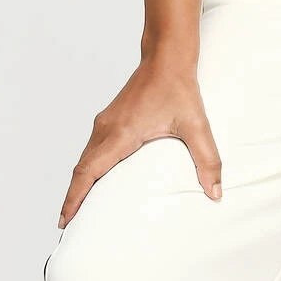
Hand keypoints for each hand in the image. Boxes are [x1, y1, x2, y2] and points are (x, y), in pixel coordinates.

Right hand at [57, 57, 221, 228]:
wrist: (167, 55)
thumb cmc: (179, 86)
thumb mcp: (196, 124)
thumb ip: (207, 159)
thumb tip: (216, 192)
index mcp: (122, 133)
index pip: (88, 171)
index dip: (74, 198)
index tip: (64, 220)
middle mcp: (107, 127)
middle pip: (81, 168)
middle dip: (73, 198)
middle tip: (68, 225)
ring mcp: (106, 121)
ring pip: (85, 157)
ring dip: (79, 182)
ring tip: (77, 208)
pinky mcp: (111, 117)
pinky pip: (92, 147)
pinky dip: (88, 167)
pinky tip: (94, 178)